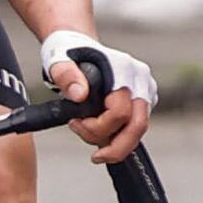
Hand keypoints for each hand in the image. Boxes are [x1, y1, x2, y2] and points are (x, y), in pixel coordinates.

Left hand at [39, 29, 158, 163]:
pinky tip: (95, 127)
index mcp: (124, 70)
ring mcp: (145, 91)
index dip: (97, 126)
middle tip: (95, 156)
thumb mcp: (57, 61)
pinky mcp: (143, 101)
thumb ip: (66, 75)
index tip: (75, 123)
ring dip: (111, 139)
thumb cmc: (67, 53)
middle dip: (115, 146)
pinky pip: (133, 126)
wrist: (76, 46)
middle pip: (138, 126)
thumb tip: (79, 94)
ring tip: (83, 128)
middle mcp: (140, 80)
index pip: (120, 112)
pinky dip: (115, 134)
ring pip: (136, 130)